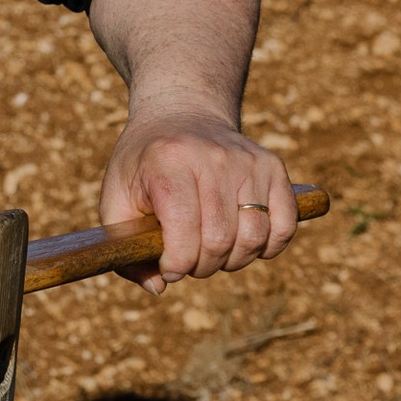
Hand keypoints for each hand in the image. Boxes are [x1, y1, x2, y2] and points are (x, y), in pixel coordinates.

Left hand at [100, 109, 298, 283]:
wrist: (182, 112)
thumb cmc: (145, 163)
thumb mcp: (117, 194)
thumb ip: (123, 246)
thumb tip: (157, 287)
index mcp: (168, 161)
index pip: (183, 229)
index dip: (176, 262)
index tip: (169, 267)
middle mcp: (212, 157)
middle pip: (220, 240)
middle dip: (202, 266)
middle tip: (190, 260)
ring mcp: (247, 161)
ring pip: (254, 238)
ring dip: (233, 260)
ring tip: (212, 250)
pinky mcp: (273, 166)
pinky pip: (284, 226)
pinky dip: (268, 247)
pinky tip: (243, 242)